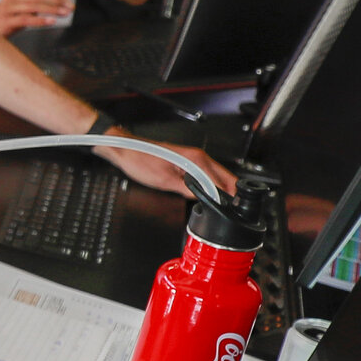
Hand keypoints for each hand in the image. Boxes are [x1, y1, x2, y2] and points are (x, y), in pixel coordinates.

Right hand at [0, 0, 72, 36]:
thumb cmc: (4, 21)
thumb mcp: (19, 9)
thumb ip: (32, 4)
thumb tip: (53, 4)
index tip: (68, 2)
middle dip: (57, 1)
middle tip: (70, 7)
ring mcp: (9, 9)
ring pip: (34, 6)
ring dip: (52, 10)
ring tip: (64, 14)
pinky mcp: (7, 21)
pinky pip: (26, 19)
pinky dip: (40, 20)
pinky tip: (51, 22)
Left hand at [95, 129, 237, 197]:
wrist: (126, 151)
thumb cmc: (140, 160)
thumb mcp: (165, 180)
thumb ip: (187, 190)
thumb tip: (203, 198)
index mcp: (196, 159)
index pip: (221, 180)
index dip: (227, 196)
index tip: (231, 208)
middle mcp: (197, 157)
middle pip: (223, 176)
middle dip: (230, 192)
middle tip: (233, 209)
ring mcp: (192, 159)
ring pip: (215, 176)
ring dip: (220, 189)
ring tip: (223, 206)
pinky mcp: (186, 163)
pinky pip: (204, 176)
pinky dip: (209, 186)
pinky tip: (207, 196)